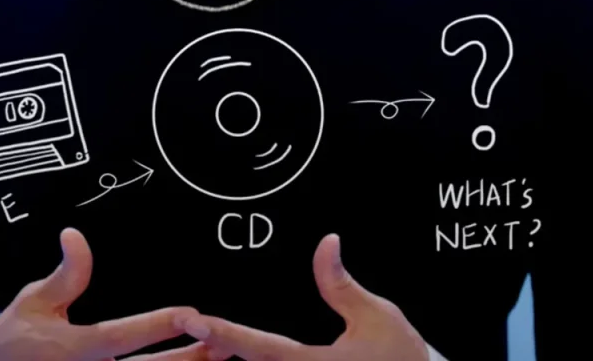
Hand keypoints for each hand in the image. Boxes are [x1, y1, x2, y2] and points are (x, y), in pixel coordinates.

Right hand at [0, 227, 208, 360]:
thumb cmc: (17, 337)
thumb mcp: (35, 301)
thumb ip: (65, 274)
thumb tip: (75, 235)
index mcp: (76, 349)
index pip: (124, 337)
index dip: (158, 326)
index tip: (190, 313)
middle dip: (189, 358)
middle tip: (226, 342)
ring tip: (220, 356)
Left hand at [183, 234, 429, 360]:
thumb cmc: (402, 359)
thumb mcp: (375, 316)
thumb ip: (341, 283)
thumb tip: (326, 244)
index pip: (257, 346)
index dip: (223, 331)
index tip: (194, 320)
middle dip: (217, 346)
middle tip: (190, 324)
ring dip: (231, 356)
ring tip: (205, 337)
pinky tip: (233, 352)